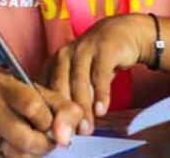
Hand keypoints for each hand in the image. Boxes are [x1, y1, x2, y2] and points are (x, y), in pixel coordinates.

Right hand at [0, 72, 83, 157]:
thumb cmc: (18, 97)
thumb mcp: (41, 94)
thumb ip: (63, 109)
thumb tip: (70, 135)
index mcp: (3, 83)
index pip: (32, 107)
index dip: (48, 122)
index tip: (51, 124)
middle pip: (25, 138)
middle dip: (44, 144)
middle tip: (47, 139)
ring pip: (16, 154)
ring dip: (32, 153)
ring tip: (32, 140)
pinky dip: (16, 156)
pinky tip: (14, 143)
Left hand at [46, 14, 152, 131]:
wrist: (124, 33)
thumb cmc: (97, 60)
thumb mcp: (79, 75)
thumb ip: (70, 96)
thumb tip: (62, 127)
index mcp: (54, 62)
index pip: (45, 88)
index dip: (48, 112)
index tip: (53, 132)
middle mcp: (65, 54)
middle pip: (60, 86)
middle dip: (63, 114)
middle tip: (67, 135)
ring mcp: (85, 49)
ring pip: (79, 82)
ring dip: (83, 108)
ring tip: (87, 128)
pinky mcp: (104, 48)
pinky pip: (101, 74)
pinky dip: (101, 94)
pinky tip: (102, 110)